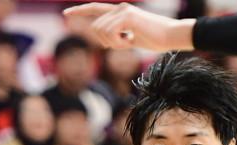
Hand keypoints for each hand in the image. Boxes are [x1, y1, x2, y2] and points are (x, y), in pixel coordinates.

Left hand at [63, 2, 194, 51]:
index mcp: (120, 12)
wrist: (171, 36)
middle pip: (96, 27)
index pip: (95, 9)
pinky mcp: (128, 17)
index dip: (79, 11)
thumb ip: (120, 37)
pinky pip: (111, 33)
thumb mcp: (133, 39)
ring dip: (113, 43)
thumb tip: (108, 41)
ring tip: (129, 42)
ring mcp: (124, 11)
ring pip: (102, 31)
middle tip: (124, 45)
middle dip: (106, 42)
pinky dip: (119, 42)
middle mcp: (120, 8)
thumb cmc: (156, 40)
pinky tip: (131, 41)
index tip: (65, 14)